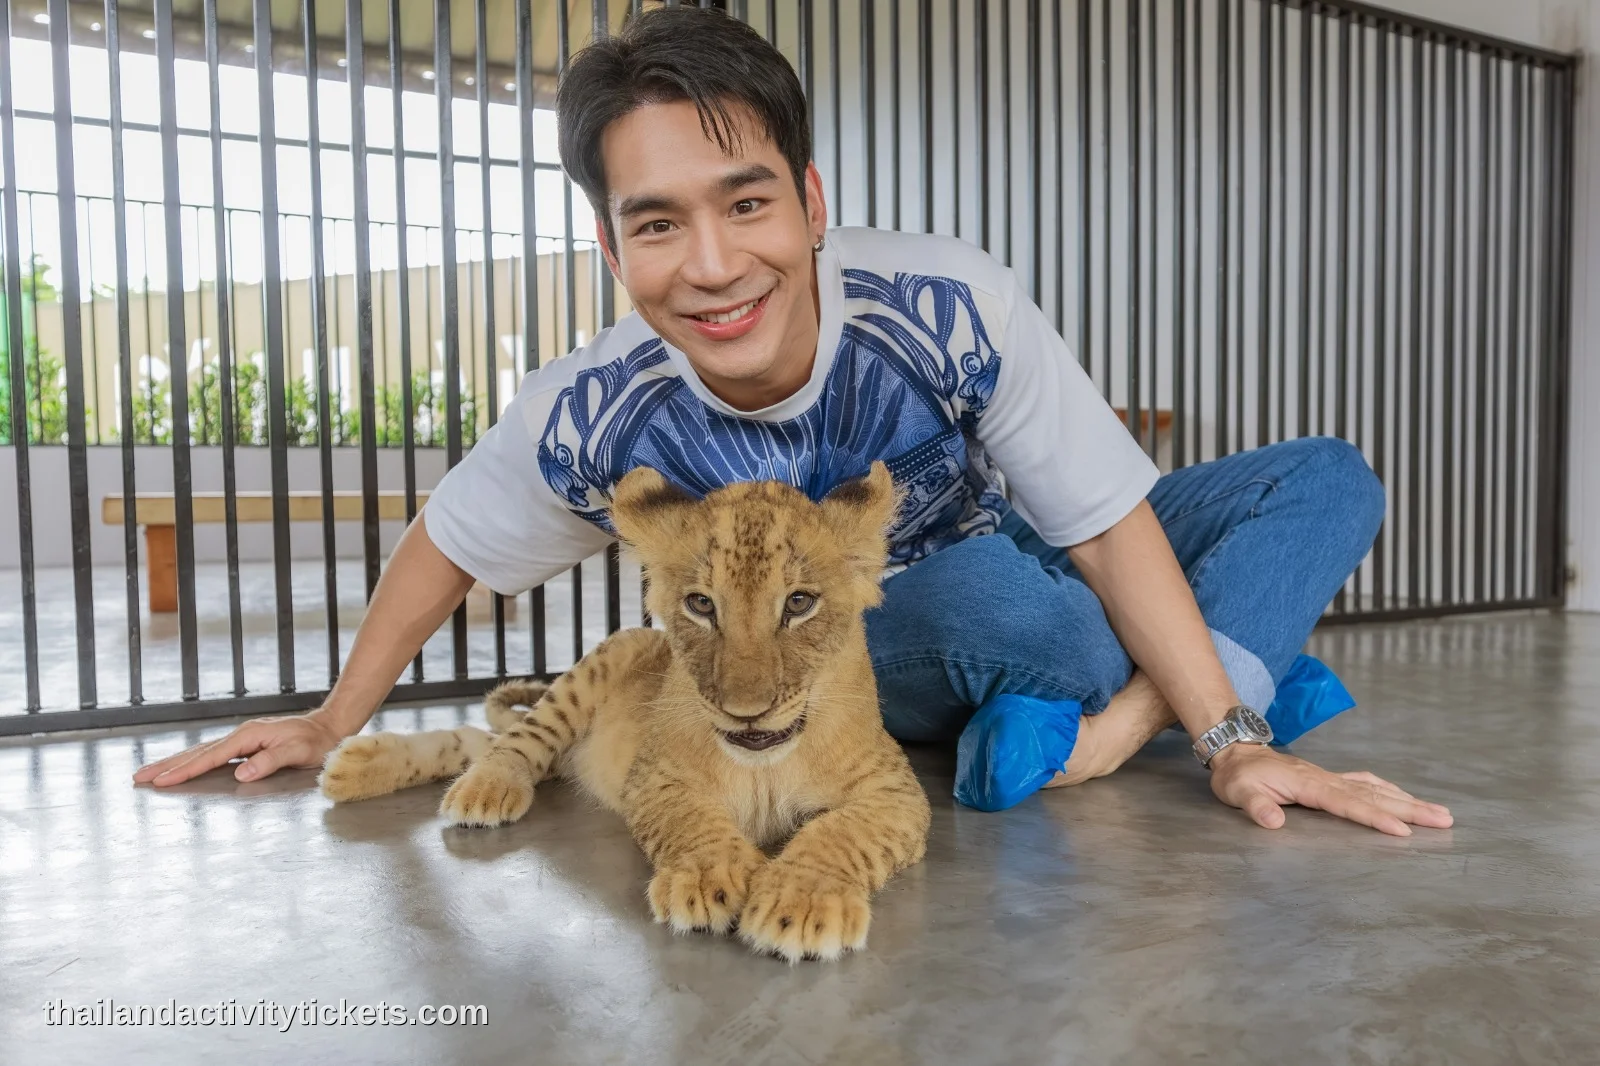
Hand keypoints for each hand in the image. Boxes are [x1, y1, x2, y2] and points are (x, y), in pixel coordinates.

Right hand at [132, 711, 346, 786]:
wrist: (327, 728)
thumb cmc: (314, 742)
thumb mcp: (295, 752)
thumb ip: (268, 762)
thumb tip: (240, 774)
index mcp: (248, 736)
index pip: (209, 757)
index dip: (185, 770)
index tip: (162, 780)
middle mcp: (240, 736)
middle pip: (196, 752)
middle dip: (167, 765)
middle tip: (139, 776)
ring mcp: (241, 739)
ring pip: (201, 752)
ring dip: (175, 762)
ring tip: (151, 773)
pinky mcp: (245, 745)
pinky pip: (212, 754)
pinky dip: (193, 761)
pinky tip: (183, 767)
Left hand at [1208, 744, 1453, 836]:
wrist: (1236, 752)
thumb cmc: (1237, 777)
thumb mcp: (1238, 792)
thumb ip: (1257, 807)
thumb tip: (1275, 822)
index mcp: (1308, 785)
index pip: (1348, 804)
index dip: (1375, 818)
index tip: (1403, 831)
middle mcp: (1326, 779)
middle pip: (1374, 796)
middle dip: (1410, 810)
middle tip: (1445, 821)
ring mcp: (1330, 777)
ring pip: (1376, 789)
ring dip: (1408, 801)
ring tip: (1440, 813)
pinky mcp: (1329, 778)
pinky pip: (1366, 783)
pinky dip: (1388, 790)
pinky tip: (1404, 797)